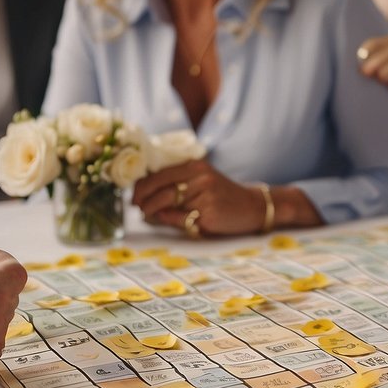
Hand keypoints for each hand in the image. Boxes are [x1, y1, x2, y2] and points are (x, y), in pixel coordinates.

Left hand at [132, 159, 267, 235]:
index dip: (142, 187)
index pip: (159, 175)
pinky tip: (172, 220)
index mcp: (195, 166)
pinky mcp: (210, 214)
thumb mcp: (201, 180)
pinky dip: (172, 221)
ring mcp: (206, 196)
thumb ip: (178, 182)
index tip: (134, 196)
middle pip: (161, 190)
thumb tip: (145, 194)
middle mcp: (200, 178)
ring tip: (149, 215)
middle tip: (138, 208)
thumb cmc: (222, 195)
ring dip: (154, 212)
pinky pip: (182, 220)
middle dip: (145, 201)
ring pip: (169, 206)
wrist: (252, 206)